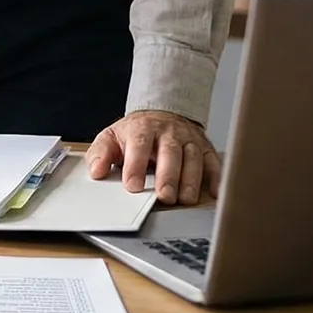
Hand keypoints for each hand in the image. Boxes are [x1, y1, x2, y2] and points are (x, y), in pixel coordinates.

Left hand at [86, 110, 220, 205]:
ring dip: (190, 180)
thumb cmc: (136, 132)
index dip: (136, 165)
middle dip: (168, 175)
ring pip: (193, 158)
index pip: (139, 145)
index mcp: (142, 128)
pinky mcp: (205, 147)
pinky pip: (213, 161)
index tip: (133, 186)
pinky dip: (216, 177)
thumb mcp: (111, 137)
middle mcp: (169, 132)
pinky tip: (214, 193)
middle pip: (170, 152)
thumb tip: (96, 172)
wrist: (162, 113)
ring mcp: (189, 139)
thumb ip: (101, 154)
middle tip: (164, 196)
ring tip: (184, 199)